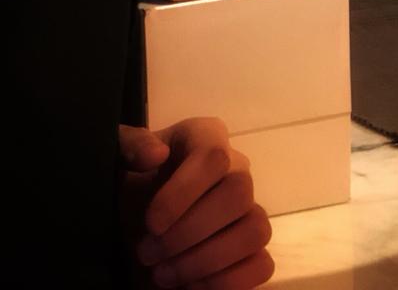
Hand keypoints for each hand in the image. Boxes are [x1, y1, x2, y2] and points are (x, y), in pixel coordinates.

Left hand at [119, 120, 273, 288]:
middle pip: (239, 193)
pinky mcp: (252, 250)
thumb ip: (129, 147)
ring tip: (163, 274)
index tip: (151, 222)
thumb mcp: (118, 162)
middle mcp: (237, 169)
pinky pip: (262, 265)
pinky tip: (190, 285)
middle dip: (189, 233)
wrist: (134, 227)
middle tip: (147, 253)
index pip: (214, 155)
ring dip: (205, 261)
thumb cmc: (130, 187)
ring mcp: (249, 209)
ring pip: (255, 231)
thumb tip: (156, 154)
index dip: (183, 193)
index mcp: (206, 139)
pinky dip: (226, 281)